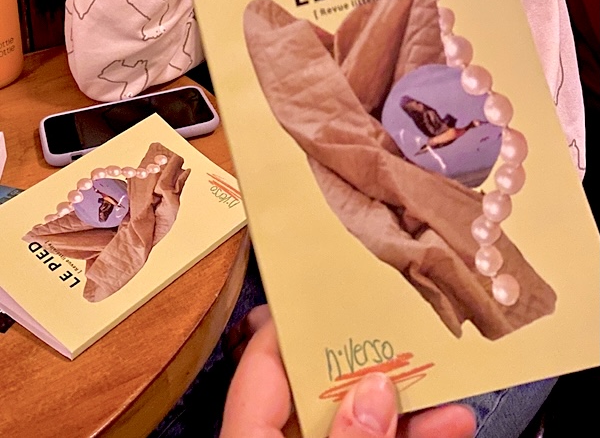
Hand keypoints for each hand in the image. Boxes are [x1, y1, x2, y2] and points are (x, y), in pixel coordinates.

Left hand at [221, 306, 475, 437]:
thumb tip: (373, 393)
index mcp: (251, 436)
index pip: (262, 364)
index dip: (292, 322)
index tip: (326, 287)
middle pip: (321, 389)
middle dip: (370, 363)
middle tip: (402, 328)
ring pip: (360, 420)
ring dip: (408, 403)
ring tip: (448, 379)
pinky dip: (416, 437)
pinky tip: (451, 422)